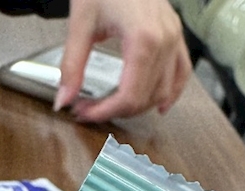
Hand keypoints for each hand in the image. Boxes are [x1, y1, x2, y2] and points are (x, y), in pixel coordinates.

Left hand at [56, 0, 191, 121]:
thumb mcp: (81, 23)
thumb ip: (71, 65)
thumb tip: (63, 98)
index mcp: (143, 39)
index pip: (129, 96)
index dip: (105, 112)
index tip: (84, 113)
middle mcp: (164, 41)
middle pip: (145, 98)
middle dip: (116, 110)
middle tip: (90, 108)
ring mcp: (174, 38)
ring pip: (162, 92)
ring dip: (138, 106)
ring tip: (114, 105)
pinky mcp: (177, 36)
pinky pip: (181, 74)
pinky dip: (170, 93)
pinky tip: (158, 106)